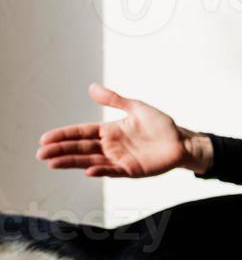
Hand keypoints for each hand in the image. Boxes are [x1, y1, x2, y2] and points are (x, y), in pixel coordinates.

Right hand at [36, 84, 211, 176]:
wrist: (182, 141)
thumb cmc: (161, 126)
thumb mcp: (136, 108)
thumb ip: (115, 100)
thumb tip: (92, 88)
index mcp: (109, 131)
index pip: (81, 133)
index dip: (63, 135)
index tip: (45, 138)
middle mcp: (111, 146)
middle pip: (80, 148)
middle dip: (60, 150)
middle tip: (41, 153)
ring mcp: (119, 159)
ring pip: (90, 161)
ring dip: (72, 162)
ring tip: (53, 163)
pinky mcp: (131, 170)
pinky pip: (113, 171)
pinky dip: (101, 171)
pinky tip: (87, 170)